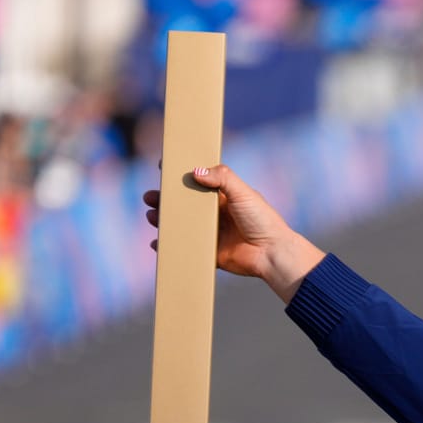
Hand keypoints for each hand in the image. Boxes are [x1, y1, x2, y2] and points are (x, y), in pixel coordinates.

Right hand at [143, 164, 323, 303]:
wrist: (272, 253)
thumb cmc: (263, 220)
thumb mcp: (243, 193)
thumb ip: (222, 178)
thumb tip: (196, 171)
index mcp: (224, 197)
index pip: (198, 183)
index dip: (182, 177)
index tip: (163, 170)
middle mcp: (216, 214)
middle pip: (184, 204)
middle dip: (165, 200)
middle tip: (150, 197)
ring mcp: (213, 233)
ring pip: (182, 225)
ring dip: (164, 220)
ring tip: (153, 216)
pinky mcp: (211, 252)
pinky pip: (187, 248)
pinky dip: (171, 245)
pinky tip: (158, 243)